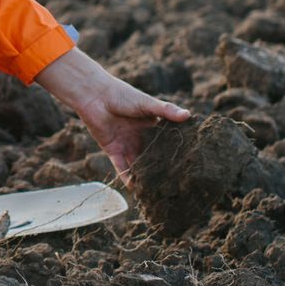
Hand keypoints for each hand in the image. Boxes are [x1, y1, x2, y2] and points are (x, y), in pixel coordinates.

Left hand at [33, 47, 192, 176]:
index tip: (188, 163)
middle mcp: (140, 137)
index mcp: (151, 126)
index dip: (175, 150)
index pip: (166, 141)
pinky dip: (128, 178)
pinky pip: (122, 168)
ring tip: (157, 190)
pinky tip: (137, 189)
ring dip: (145, 176)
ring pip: (138, 164)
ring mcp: (127, 145)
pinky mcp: (113, 150)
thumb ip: (166, 111)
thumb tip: (188, 115)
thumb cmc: (123, 95)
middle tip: (175, 183)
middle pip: (152, 155)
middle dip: (161, 167)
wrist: (95, 96)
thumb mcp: (147, 103)